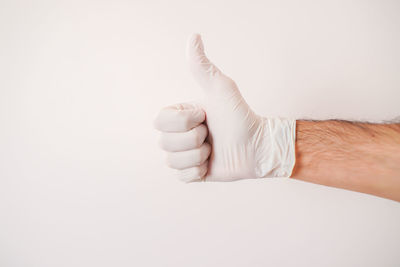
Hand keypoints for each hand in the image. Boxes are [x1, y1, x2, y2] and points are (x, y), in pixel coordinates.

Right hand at [154, 34, 295, 181]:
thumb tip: (193, 36)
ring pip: (172, 161)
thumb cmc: (240, 116)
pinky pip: (182, 177)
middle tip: (212, 134)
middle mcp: (177, 135)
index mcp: (178, 116)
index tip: (204, 115)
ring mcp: (183, 155)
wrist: (257, 146)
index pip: (159, 121)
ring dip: (198, 155)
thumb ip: (203, 66)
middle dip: (194, 139)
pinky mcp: (191, 174)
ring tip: (213, 149)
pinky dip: (199, 171)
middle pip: (165, 143)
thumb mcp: (221, 89)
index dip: (182, 121)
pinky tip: (211, 163)